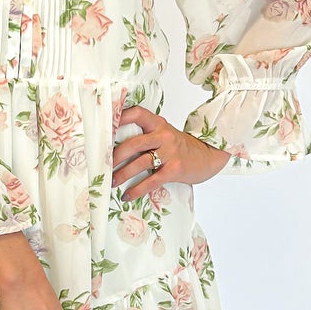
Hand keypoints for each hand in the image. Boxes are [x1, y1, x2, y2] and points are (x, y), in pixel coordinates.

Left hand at [113, 105, 230, 199]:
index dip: (120, 117)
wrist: (207, 157)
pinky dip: (136, 190)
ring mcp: (170, 153)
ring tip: (111, 182)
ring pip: (140, 163)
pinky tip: (127, 195)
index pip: (137, 114)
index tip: (104, 126)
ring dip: (122, 174)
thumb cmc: (180, 147)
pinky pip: (151, 181)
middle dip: (115, 156)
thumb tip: (114, 145)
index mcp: (158, 124)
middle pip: (134, 143)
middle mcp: (164, 135)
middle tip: (103, 164)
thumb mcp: (164, 134)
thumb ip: (145, 135)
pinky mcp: (174, 170)